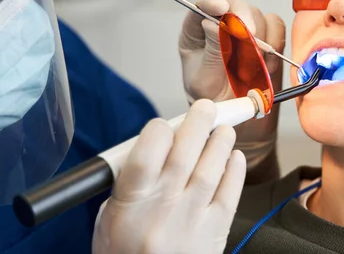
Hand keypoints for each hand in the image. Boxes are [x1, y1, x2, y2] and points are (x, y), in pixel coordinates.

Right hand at [93, 99, 245, 253]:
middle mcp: (163, 208)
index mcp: (130, 203)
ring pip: (210, 169)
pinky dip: (235, 172)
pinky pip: (230, 195)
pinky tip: (234, 157)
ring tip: (223, 129)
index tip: (164, 125)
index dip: (159, 130)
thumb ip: (131, 182)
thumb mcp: (108, 219)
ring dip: (220, 142)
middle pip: (184, 153)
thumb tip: (157, 148)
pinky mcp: (214, 234)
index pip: (147, 151)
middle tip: (205, 108)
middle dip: (197, 123)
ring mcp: (191, 221)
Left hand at [178, 0, 284, 173]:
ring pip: (257, 16)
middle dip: (242, 17)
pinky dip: (275, 42)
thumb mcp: (204, 80)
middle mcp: (221, 26)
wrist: (240, 120)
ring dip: (258, 38)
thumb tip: (213, 24)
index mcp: (197, 33)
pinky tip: (266, 64)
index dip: (212, 2)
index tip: (221, 8)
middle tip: (249, 36)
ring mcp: (246, 31)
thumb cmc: (215, 103)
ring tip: (251, 66)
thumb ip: (211, 52)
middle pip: (234, 4)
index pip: (202, 6)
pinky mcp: (268, 38)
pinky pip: (277, 27)